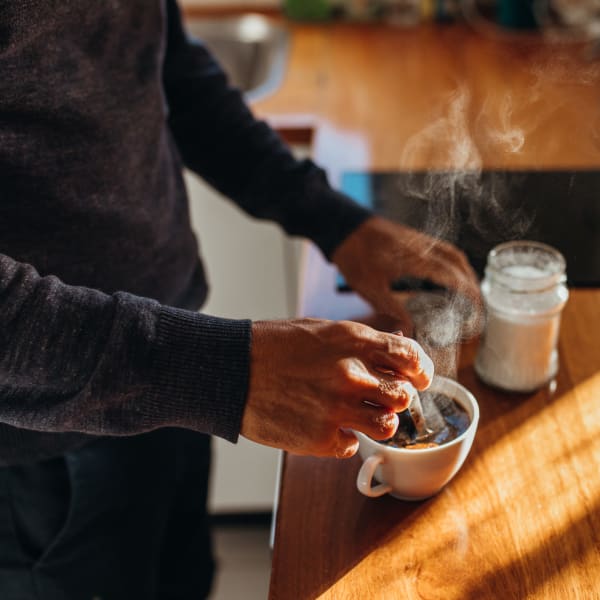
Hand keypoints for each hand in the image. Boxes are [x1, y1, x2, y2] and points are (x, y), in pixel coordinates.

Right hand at [241, 319, 433, 457]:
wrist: (231, 369)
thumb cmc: (273, 346)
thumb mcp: (320, 329)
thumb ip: (361, 341)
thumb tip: (396, 346)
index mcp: (352, 341)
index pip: (410, 356)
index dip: (421, 370)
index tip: (419, 378)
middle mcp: (351, 374)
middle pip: (403, 396)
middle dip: (397, 398)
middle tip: (383, 398)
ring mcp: (337, 408)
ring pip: (388, 426)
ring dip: (378, 422)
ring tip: (359, 415)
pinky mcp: (321, 438)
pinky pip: (353, 445)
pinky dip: (346, 438)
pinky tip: (327, 425)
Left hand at [331, 216, 481, 320]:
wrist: (343, 226)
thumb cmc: (354, 257)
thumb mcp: (370, 289)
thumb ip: (393, 309)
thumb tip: (411, 330)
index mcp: (415, 259)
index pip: (452, 274)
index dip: (468, 291)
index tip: (478, 308)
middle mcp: (422, 246)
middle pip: (458, 262)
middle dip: (472, 283)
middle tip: (477, 305)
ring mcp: (419, 240)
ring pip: (452, 253)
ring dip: (464, 271)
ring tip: (469, 293)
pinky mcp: (413, 237)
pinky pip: (442, 248)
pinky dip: (453, 262)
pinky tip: (448, 275)